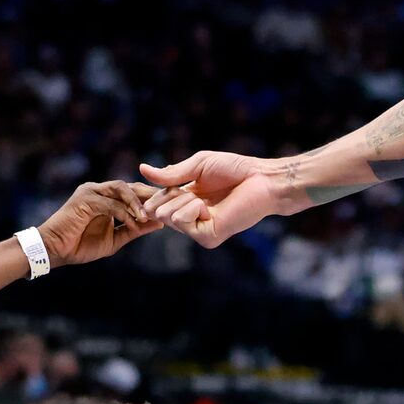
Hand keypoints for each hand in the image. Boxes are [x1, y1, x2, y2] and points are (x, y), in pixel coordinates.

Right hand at [38, 179, 160, 267]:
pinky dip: (124, 212)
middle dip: (151, 194)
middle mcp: (100, 190)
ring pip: (121, 188)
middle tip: (170, 201)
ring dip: (137, 201)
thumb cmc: (80, 245)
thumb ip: (135, 229)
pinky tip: (134, 221)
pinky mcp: (84, 199)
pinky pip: (110, 203)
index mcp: (107, 198)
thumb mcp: (115, 239)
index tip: (173, 205)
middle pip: (131, 186)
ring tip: (149, 215)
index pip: (135, 192)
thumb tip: (160, 223)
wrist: (54, 250)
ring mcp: (91, 191)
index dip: (153, 198)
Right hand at [138, 150, 297, 248]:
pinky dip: (192, 208)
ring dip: (184, 200)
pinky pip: (181, 221)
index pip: (156, 202)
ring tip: (205, 199)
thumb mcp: (197, 166)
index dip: (157, 191)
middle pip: (158, 211)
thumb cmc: (235, 170)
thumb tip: (142, 169)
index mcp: (186, 202)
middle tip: (197, 191)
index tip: (173, 183)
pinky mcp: (208, 238)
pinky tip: (208, 207)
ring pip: (167, 217)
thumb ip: (171, 174)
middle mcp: (191, 219)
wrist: (261, 179)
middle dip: (172, 194)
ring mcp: (199, 230)